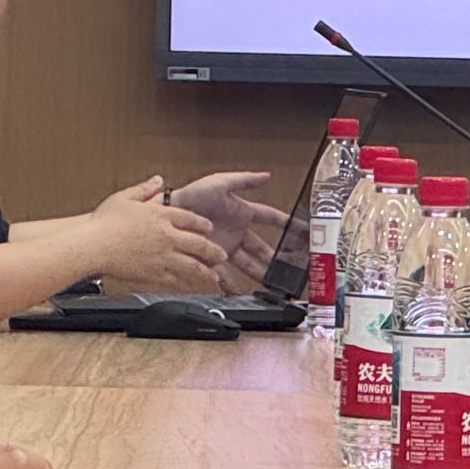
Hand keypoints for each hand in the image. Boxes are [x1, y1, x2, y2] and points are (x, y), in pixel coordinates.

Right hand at [87, 177, 225, 292]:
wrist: (92, 245)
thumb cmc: (104, 222)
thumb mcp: (125, 197)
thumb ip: (145, 188)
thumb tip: (157, 180)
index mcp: (161, 215)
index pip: (190, 218)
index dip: (202, 224)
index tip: (209, 228)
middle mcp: (167, 235)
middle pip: (197, 243)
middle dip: (212, 250)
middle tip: (222, 255)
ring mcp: (162, 256)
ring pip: (191, 265)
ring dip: (205, 270)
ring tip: (214, 275)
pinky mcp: (152, 273)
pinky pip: (174, 280)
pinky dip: (185, 284)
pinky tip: (191, 287)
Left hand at [164, 172, 285, 294]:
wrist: (167, 212)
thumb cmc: (192, 195)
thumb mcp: (220, 183)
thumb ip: (244, 181)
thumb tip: (266, 175)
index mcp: (242, 213)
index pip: (270, 217)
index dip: (286, 223)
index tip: (302, 230)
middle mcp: (236, 232)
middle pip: (262, 248)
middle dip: (276, 258)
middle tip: (289, 268)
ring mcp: (225, 246)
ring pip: (248, 264)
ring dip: (259, 273)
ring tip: (271, 284)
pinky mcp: (211, 259)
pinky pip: (225, 275)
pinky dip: (233, 285)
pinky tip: (242, 292)